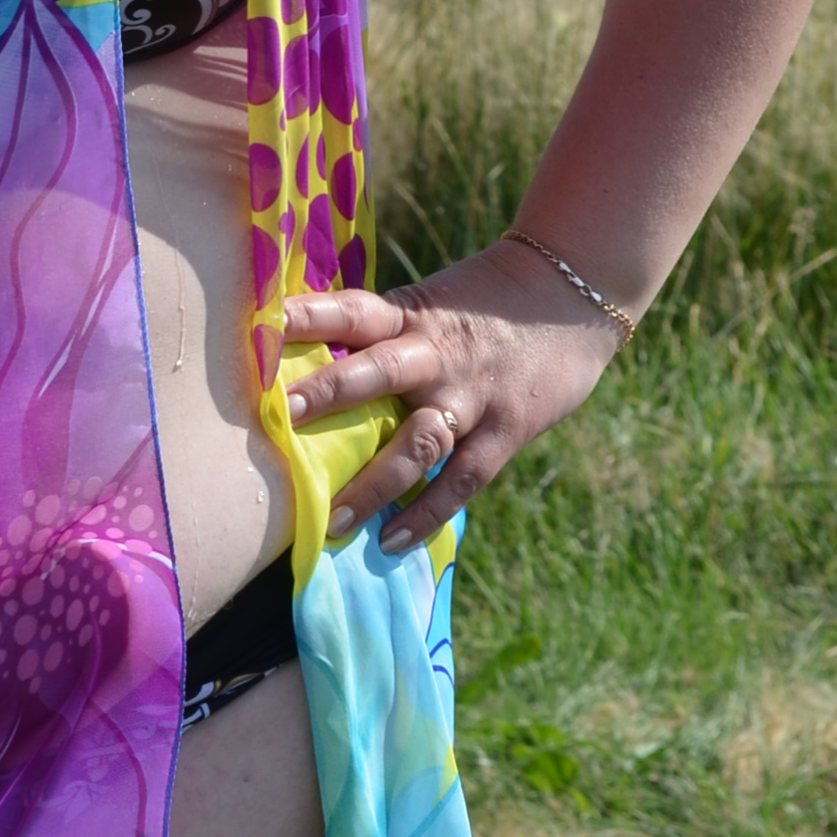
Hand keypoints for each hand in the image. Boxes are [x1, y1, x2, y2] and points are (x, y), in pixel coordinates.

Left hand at [278, 240, 623, 552]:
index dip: (309, 316)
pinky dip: (427, 514)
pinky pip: (461, 479)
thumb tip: (306, 355)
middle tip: (281, 416)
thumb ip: (380, 333)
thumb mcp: (429, 303)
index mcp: (410, 316)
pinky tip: (391, 541)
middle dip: (329, 394)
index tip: (263, 325)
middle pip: (376, 372)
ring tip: (332, 518)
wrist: (573, 295)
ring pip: (417, 441)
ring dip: (374, 481)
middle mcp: (436, 354)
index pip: (351, 310)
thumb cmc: (485, 302)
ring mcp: (472, 396)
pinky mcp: (505, 430)